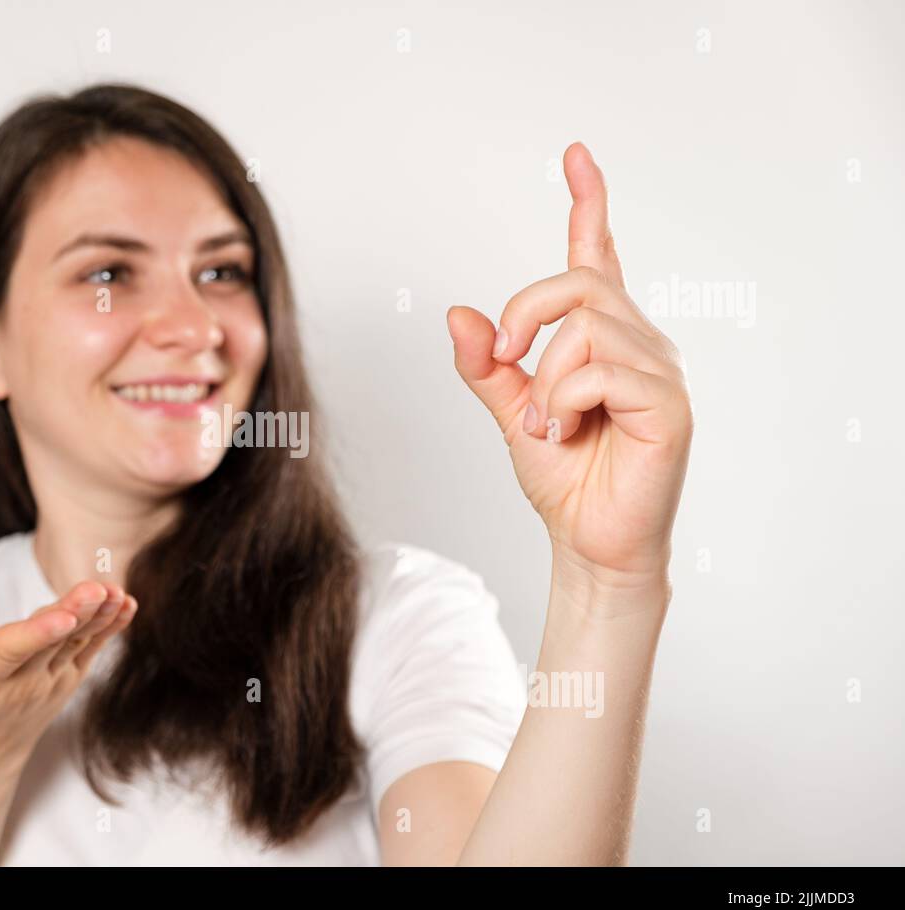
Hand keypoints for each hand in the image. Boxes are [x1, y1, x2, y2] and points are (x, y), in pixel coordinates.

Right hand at [0, 580, 135, 780]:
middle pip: (51, 643)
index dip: (36, 633)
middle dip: (75, 615)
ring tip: (115, 591)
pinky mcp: (65, 680)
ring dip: (98, 617)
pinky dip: (109, 629)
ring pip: (76, 644)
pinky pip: (91, 651)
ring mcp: (48, 683)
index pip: (9, 652)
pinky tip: (125, 604)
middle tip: (96, 588)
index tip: (61, 616)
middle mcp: (20, 683)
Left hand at [447, 143, 692, 584]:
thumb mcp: (510, 411)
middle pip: (575, 284)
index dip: (588, 202)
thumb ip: (486, 364)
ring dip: (543, 383)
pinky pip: (600, 370)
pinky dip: (563, 401)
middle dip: (524, 317)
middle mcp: (636, 340)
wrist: (587, 540)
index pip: (597, 255)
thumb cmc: (562, 477)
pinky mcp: (668, 403)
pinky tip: (568, 431)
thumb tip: (456, 313)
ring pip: (583, 329)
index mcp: (601, 337)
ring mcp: (657, 369)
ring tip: (550, 426)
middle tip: (504, 363)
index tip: (575, 154)